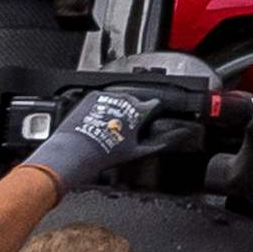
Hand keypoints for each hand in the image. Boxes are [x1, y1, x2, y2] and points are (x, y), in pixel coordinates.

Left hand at [24, 82, 189, 196]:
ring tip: (109, 125)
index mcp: (140, 111)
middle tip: (127, 127)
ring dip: (117, 108)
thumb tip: (178, 136)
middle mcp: (124, 99)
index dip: (155, 111)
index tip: (153, 116)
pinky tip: (98, 120)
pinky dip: (101, 107)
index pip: (155, 104)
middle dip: (133, 111)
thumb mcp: (137, 152)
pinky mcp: (90, 96)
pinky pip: (102, 99)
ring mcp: (107, 97)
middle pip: (135, 100)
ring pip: (118, 99)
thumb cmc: (103, 154)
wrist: (74, 152)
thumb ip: (161, 142)